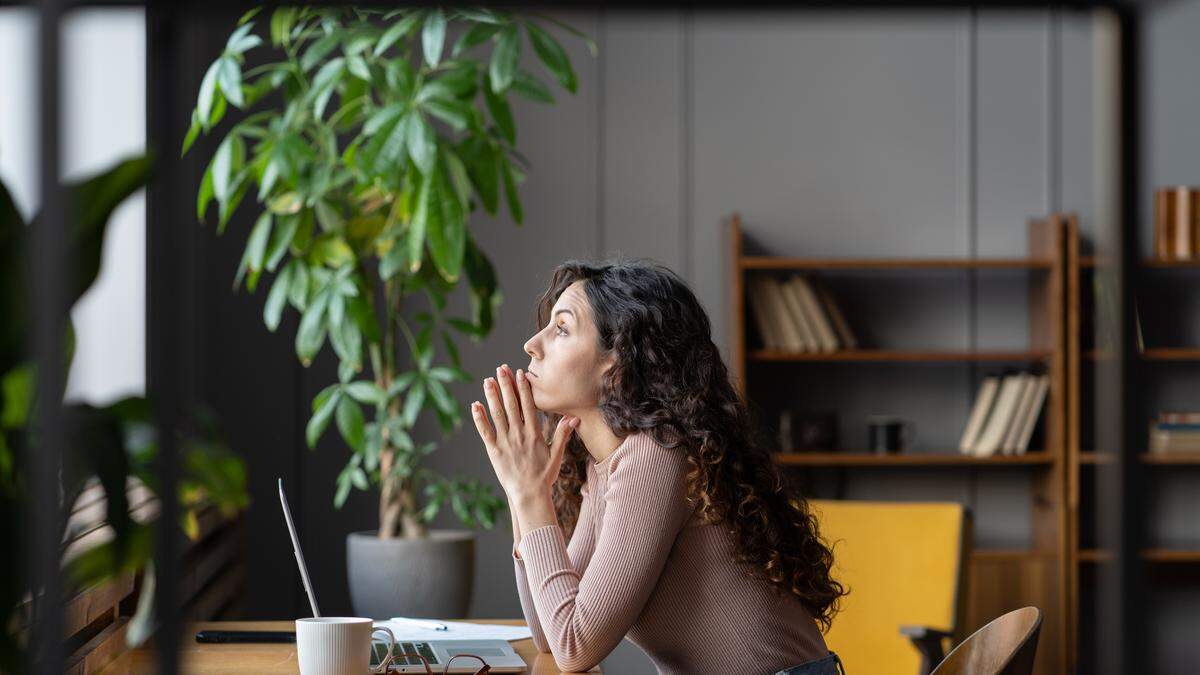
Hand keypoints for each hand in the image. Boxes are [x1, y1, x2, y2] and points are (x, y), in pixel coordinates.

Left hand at [471, 363, 579, 501]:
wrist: (529, 495)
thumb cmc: (544, 476)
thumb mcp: (557, 455)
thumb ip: (563, 434)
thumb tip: (574, 417)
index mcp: (534, 434)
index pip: (528, 406)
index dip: (524, 388)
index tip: (520, 373)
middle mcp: (519, 435)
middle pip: (511, 405)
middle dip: (506, 385)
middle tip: (500, 368)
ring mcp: (506, 442)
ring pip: (497, 415)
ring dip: (492, 396)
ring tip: (487, 381)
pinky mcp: (494, 451)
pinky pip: (485, 432)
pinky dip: (479, 418)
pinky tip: (475, 405)